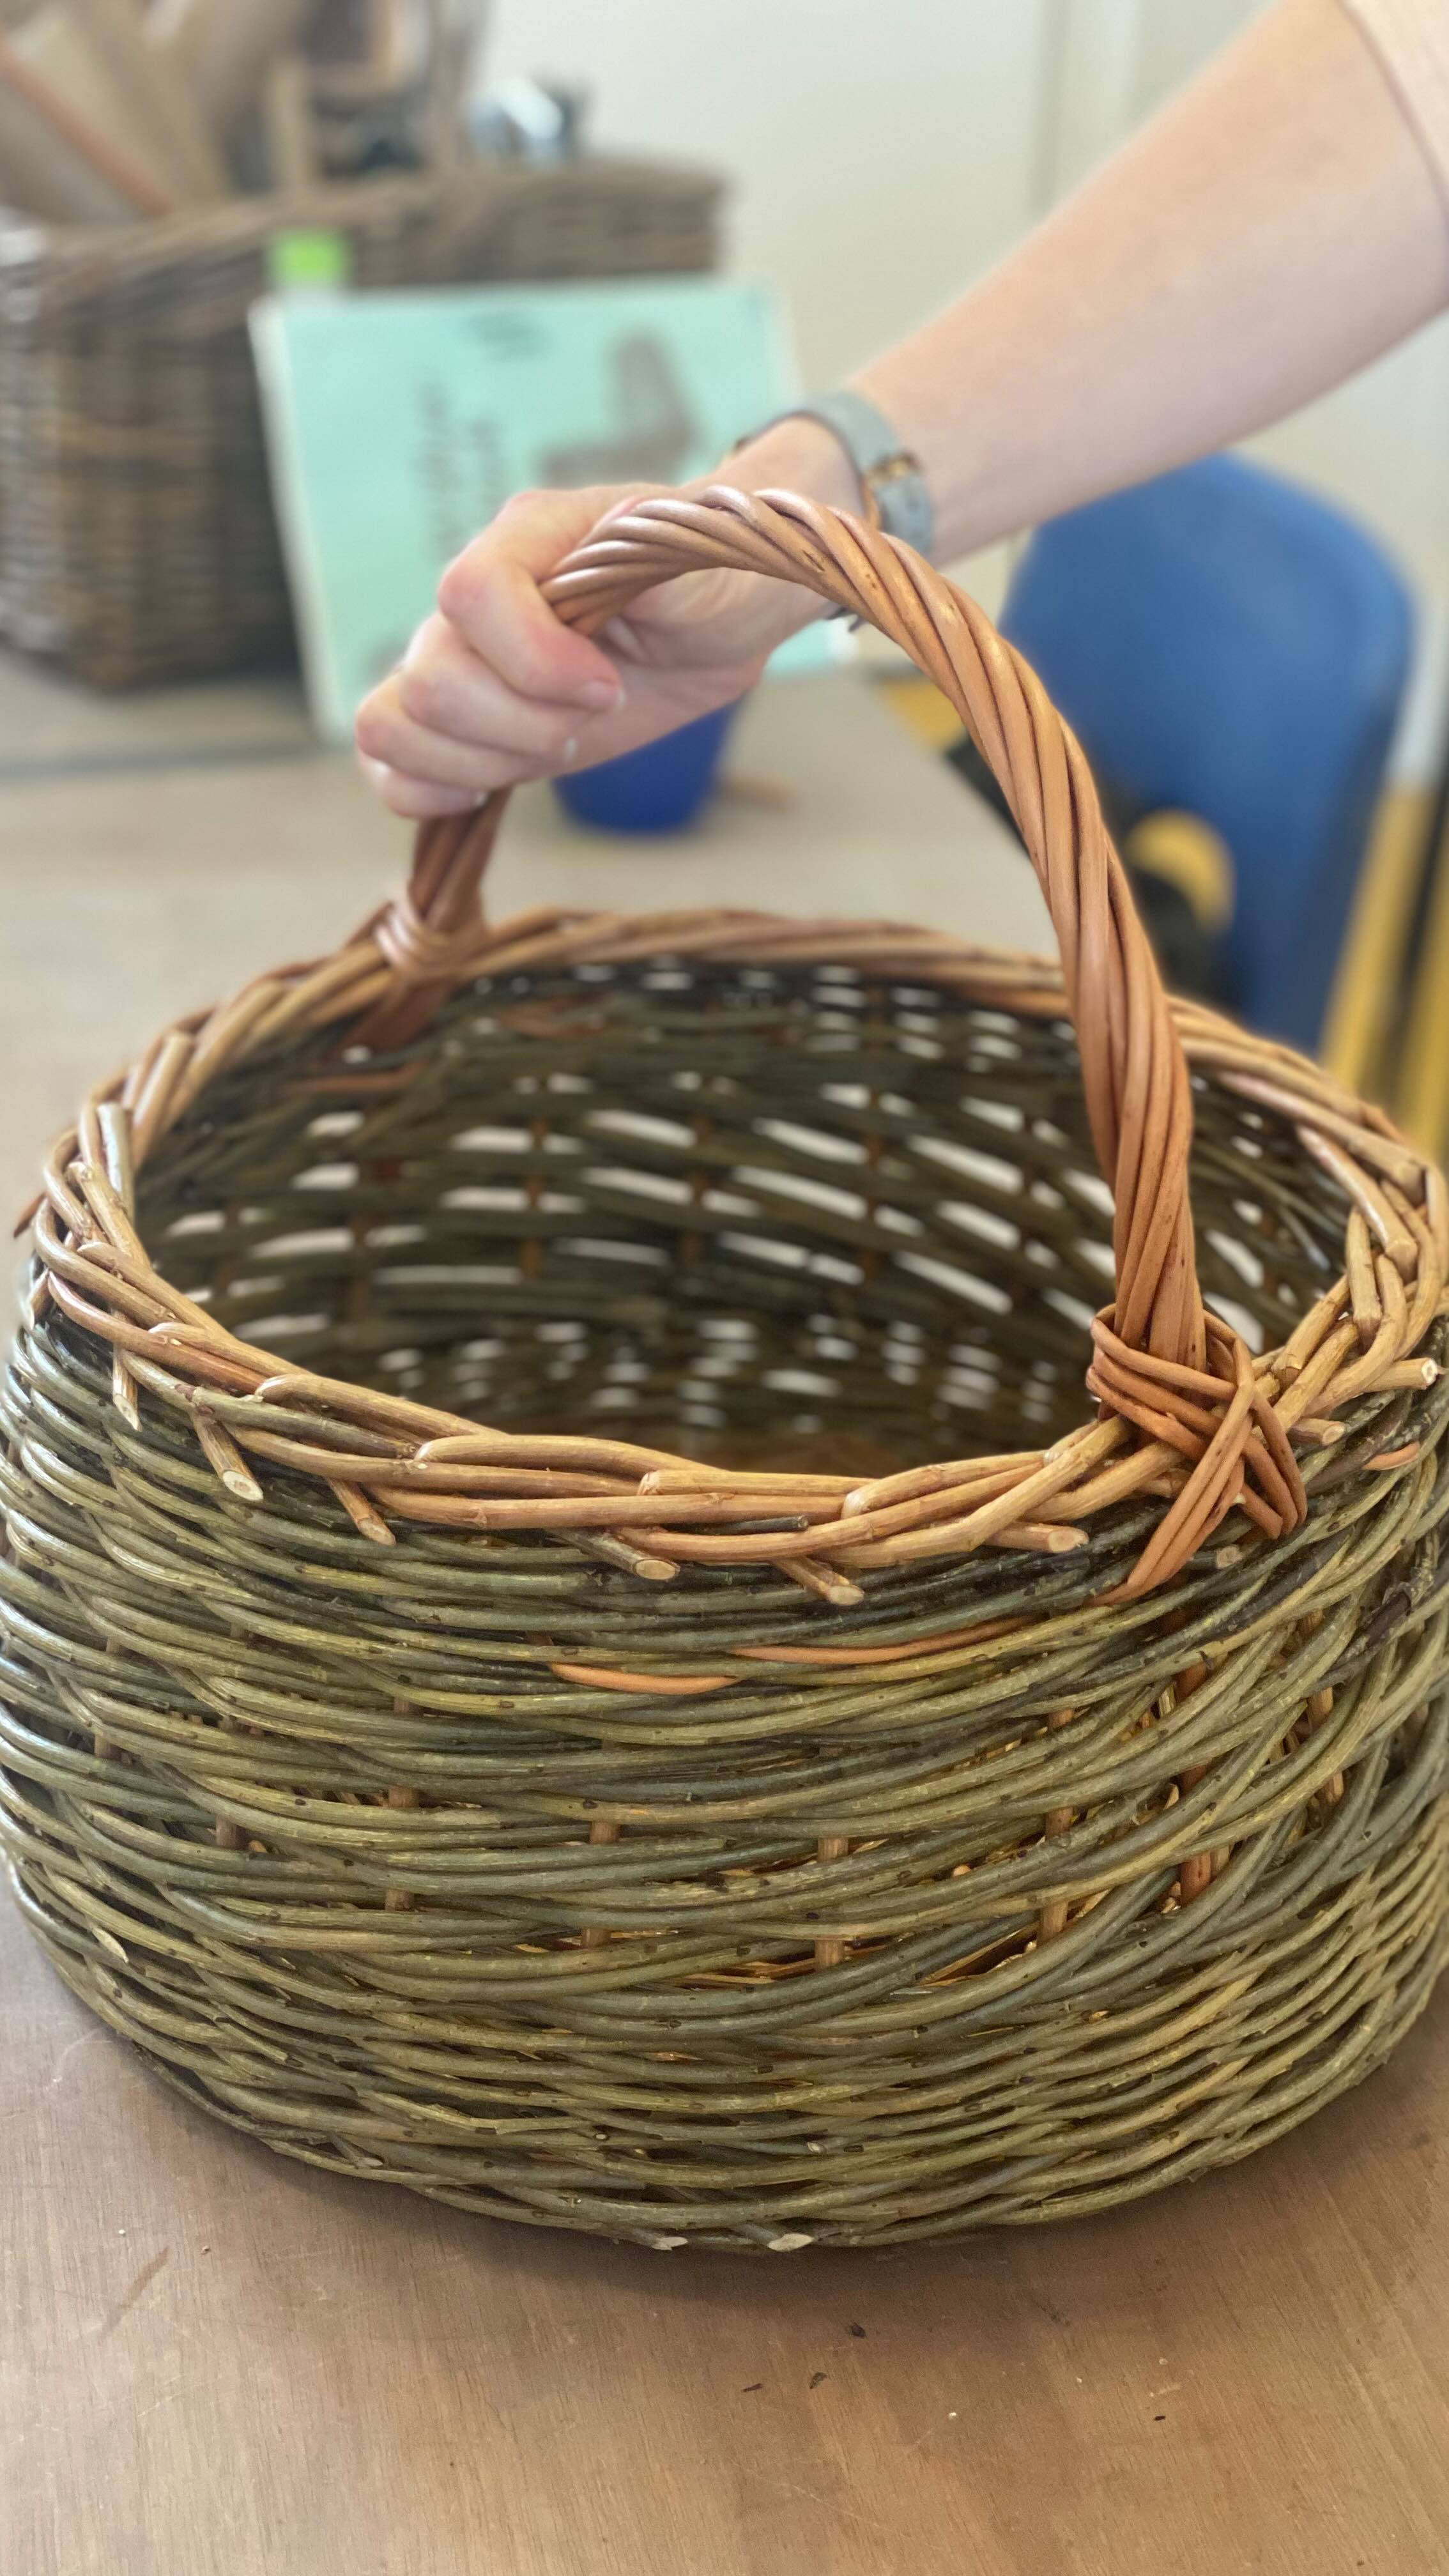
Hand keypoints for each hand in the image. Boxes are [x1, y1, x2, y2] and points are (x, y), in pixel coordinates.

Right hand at [355, 423, 859, 820]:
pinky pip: (388, 764)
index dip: (533, 661)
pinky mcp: (465, 725)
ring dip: (483, 762)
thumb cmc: (712, 577)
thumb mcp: (706, 561)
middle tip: (598, 713)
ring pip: (394, 726)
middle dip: (524, 725)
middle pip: (430, 681)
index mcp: (526, 538)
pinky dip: (426, 791)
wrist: (717, 615)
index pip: (468, 593)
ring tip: (560, 742)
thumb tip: (615, 554)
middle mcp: (473, 600)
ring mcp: (459, 662)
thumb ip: (653, 559)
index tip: (609, 686)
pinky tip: (495, 785)